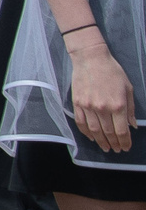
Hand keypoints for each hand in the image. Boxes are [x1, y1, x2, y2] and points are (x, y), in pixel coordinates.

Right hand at [67, 34, 134, 152]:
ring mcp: (88, 106)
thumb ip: (130, 109)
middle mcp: (102, 108)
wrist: (91, 59)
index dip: (125, 142)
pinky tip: (91, 137)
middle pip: (108, 133)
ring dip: (100, 141)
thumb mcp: (128, 88)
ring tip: (105, 147)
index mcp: (118, 105)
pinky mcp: (78, 103)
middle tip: (117, 150)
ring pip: (94, 130)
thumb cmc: (113, 72)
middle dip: (114, 144)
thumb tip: (132, 126)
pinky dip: (85, 132)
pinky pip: (81, 122)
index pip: (122, 131)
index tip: (126, 147)